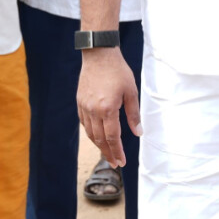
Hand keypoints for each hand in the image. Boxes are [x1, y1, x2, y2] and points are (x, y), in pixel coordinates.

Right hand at [78, 46, 139, 167]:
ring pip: (91, 133)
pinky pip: (85, 124)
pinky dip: (91, 133)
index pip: (112, 137)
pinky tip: (97, 136)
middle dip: (108, 153)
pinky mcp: (79, 103)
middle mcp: (93, 111)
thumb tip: (138, 133)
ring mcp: (84, 107)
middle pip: (100, 139)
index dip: (117, 151)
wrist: (99, 55)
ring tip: (108, 153)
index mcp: (107, 109)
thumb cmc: (118, 71)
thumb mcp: (131, 91)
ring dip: (99, 146)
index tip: (121, 162)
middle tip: (115, 163)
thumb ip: (133, 114)